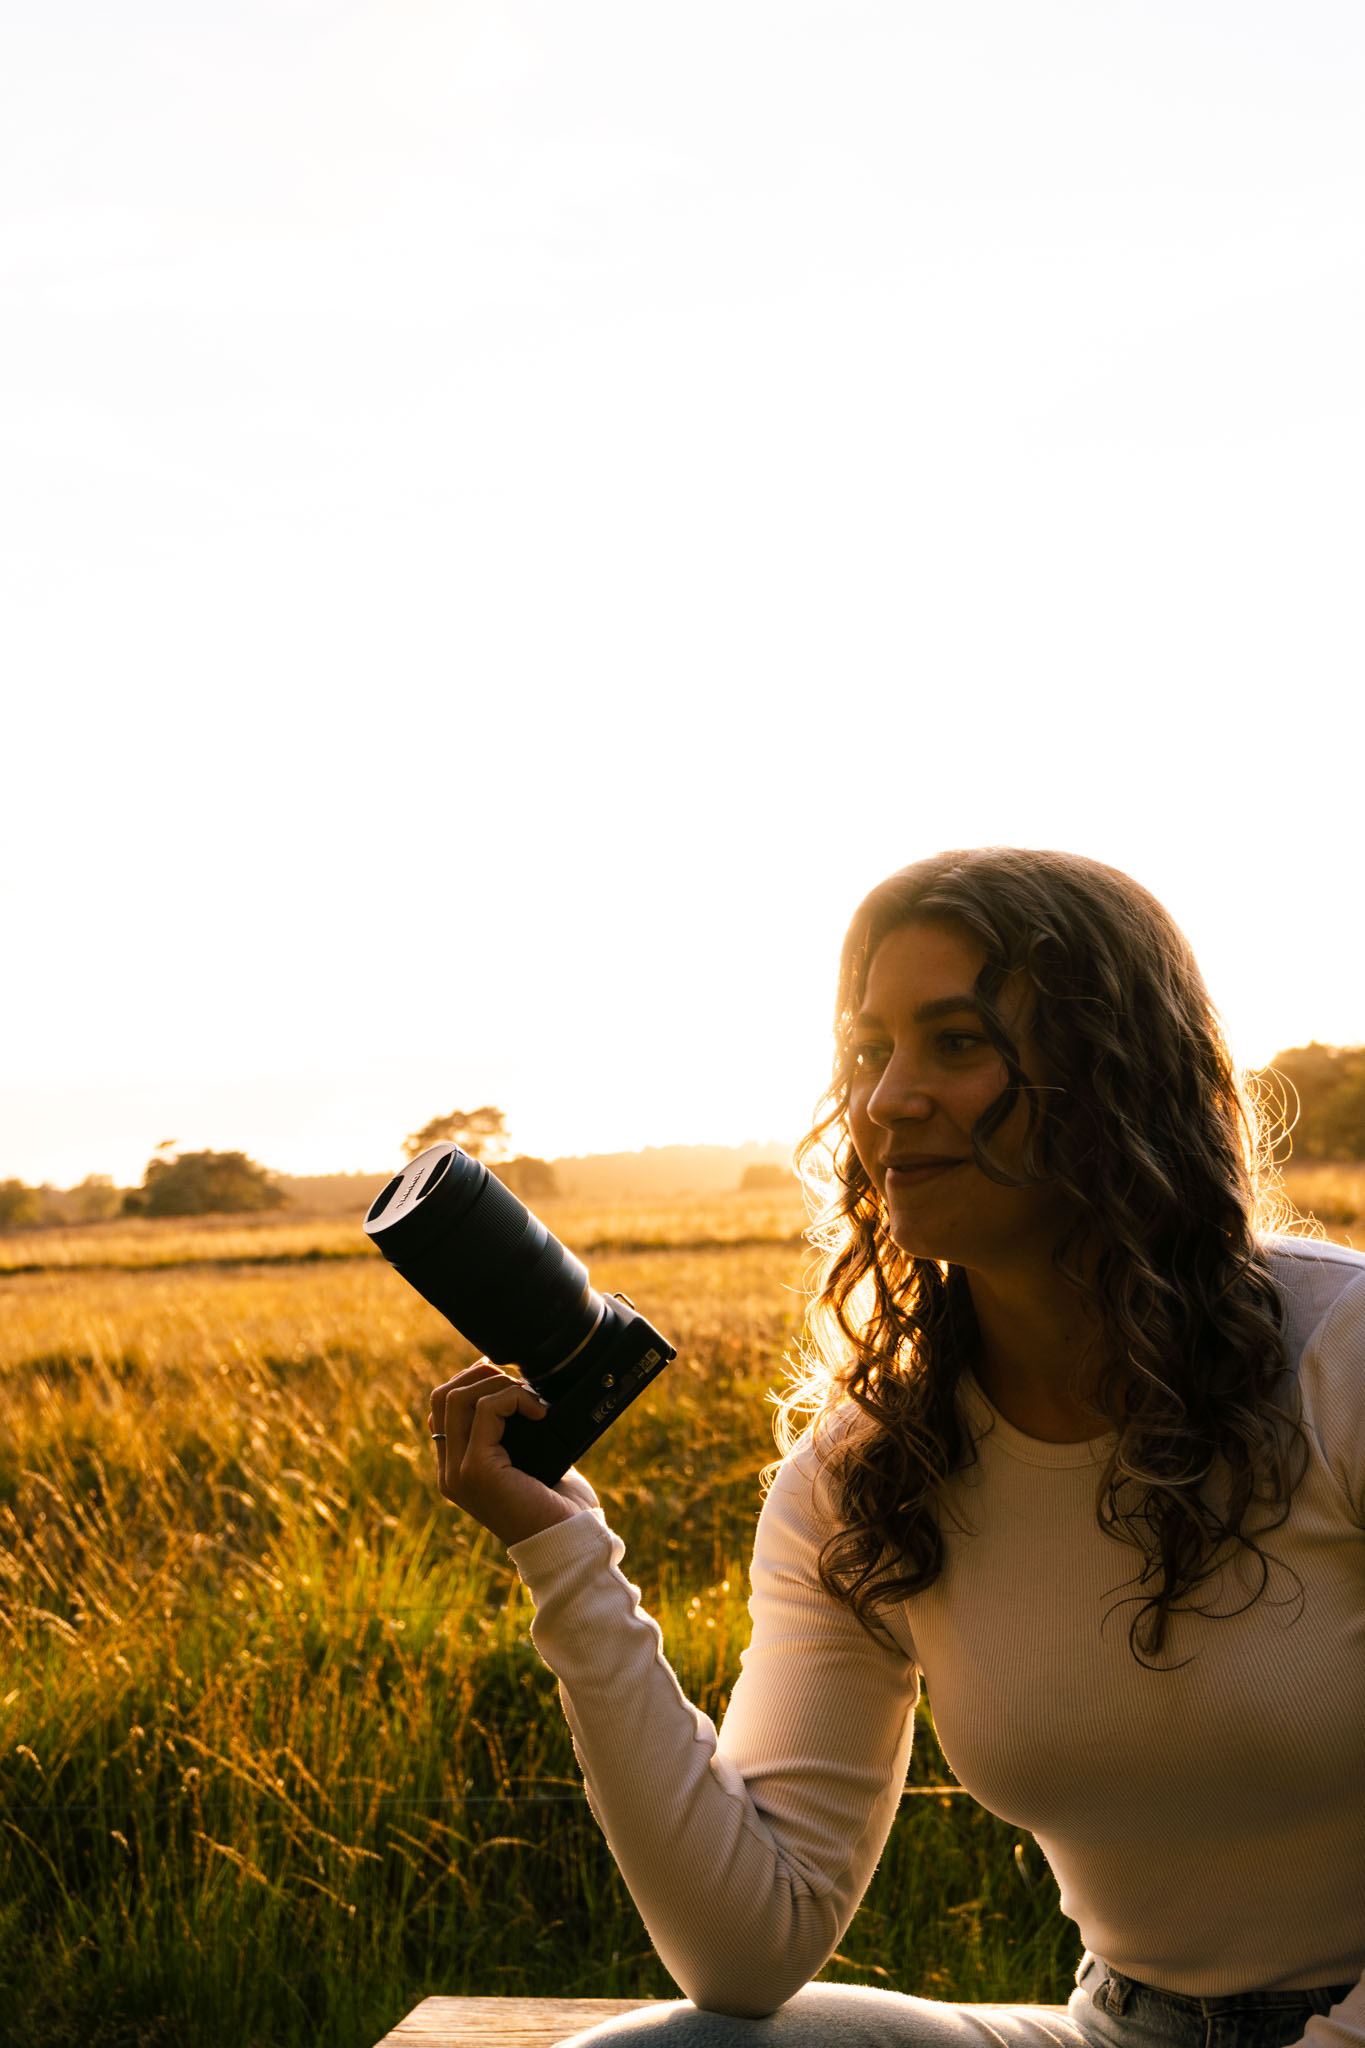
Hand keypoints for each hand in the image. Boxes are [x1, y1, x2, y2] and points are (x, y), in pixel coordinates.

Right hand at [427, 1361, 595, 1546]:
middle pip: (442, 1397)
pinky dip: (514, 1398)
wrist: (570, 1542)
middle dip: (479, 1375)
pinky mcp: (476, 1469)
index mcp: (457, 1470)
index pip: (442, 1410)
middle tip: (517, 1381)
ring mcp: (457, 1472)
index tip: (504, 1376)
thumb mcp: (532, 1461)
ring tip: (532, 1398)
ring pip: (457, 1398)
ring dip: (499, 1384)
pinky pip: (485, 1410)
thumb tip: (518, 1390)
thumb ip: (514, 1434)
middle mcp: (449, 1473)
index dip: (470, 1382)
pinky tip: (540, 1412)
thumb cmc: (559, 1505)